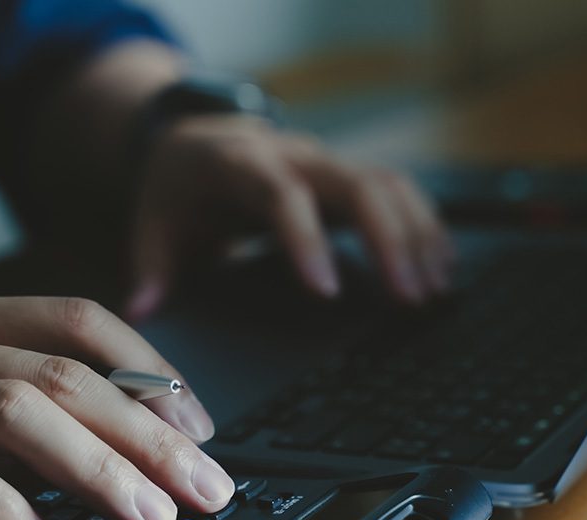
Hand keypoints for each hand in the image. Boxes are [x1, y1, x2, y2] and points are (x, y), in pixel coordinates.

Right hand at [0, 295, 232, 519]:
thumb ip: (16, 402)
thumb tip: (130, 449)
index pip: (76, 319)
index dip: (150, 370)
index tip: (198, 427)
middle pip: (63, 376)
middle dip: (148, 437)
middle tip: (204, 488)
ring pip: (14, 413)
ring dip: (96, 469)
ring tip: (149, 519)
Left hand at [124, 114, 454, 319]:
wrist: (199, 141)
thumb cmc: (180, 189)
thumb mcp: (152, 223)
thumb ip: (151, 268)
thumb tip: (144, 312)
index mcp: (243, 164)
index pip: (283, 195)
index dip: (307, 239)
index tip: (327, 291)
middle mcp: (296, 156)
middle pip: (358, 184)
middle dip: (391, 241)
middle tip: (410, 298)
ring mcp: (330, 162)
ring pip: (390, 184)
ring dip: (418, 235)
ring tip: (434, 291)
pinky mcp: (350, 175)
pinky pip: (400, 191)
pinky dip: (426, 227)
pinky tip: (442, 267)